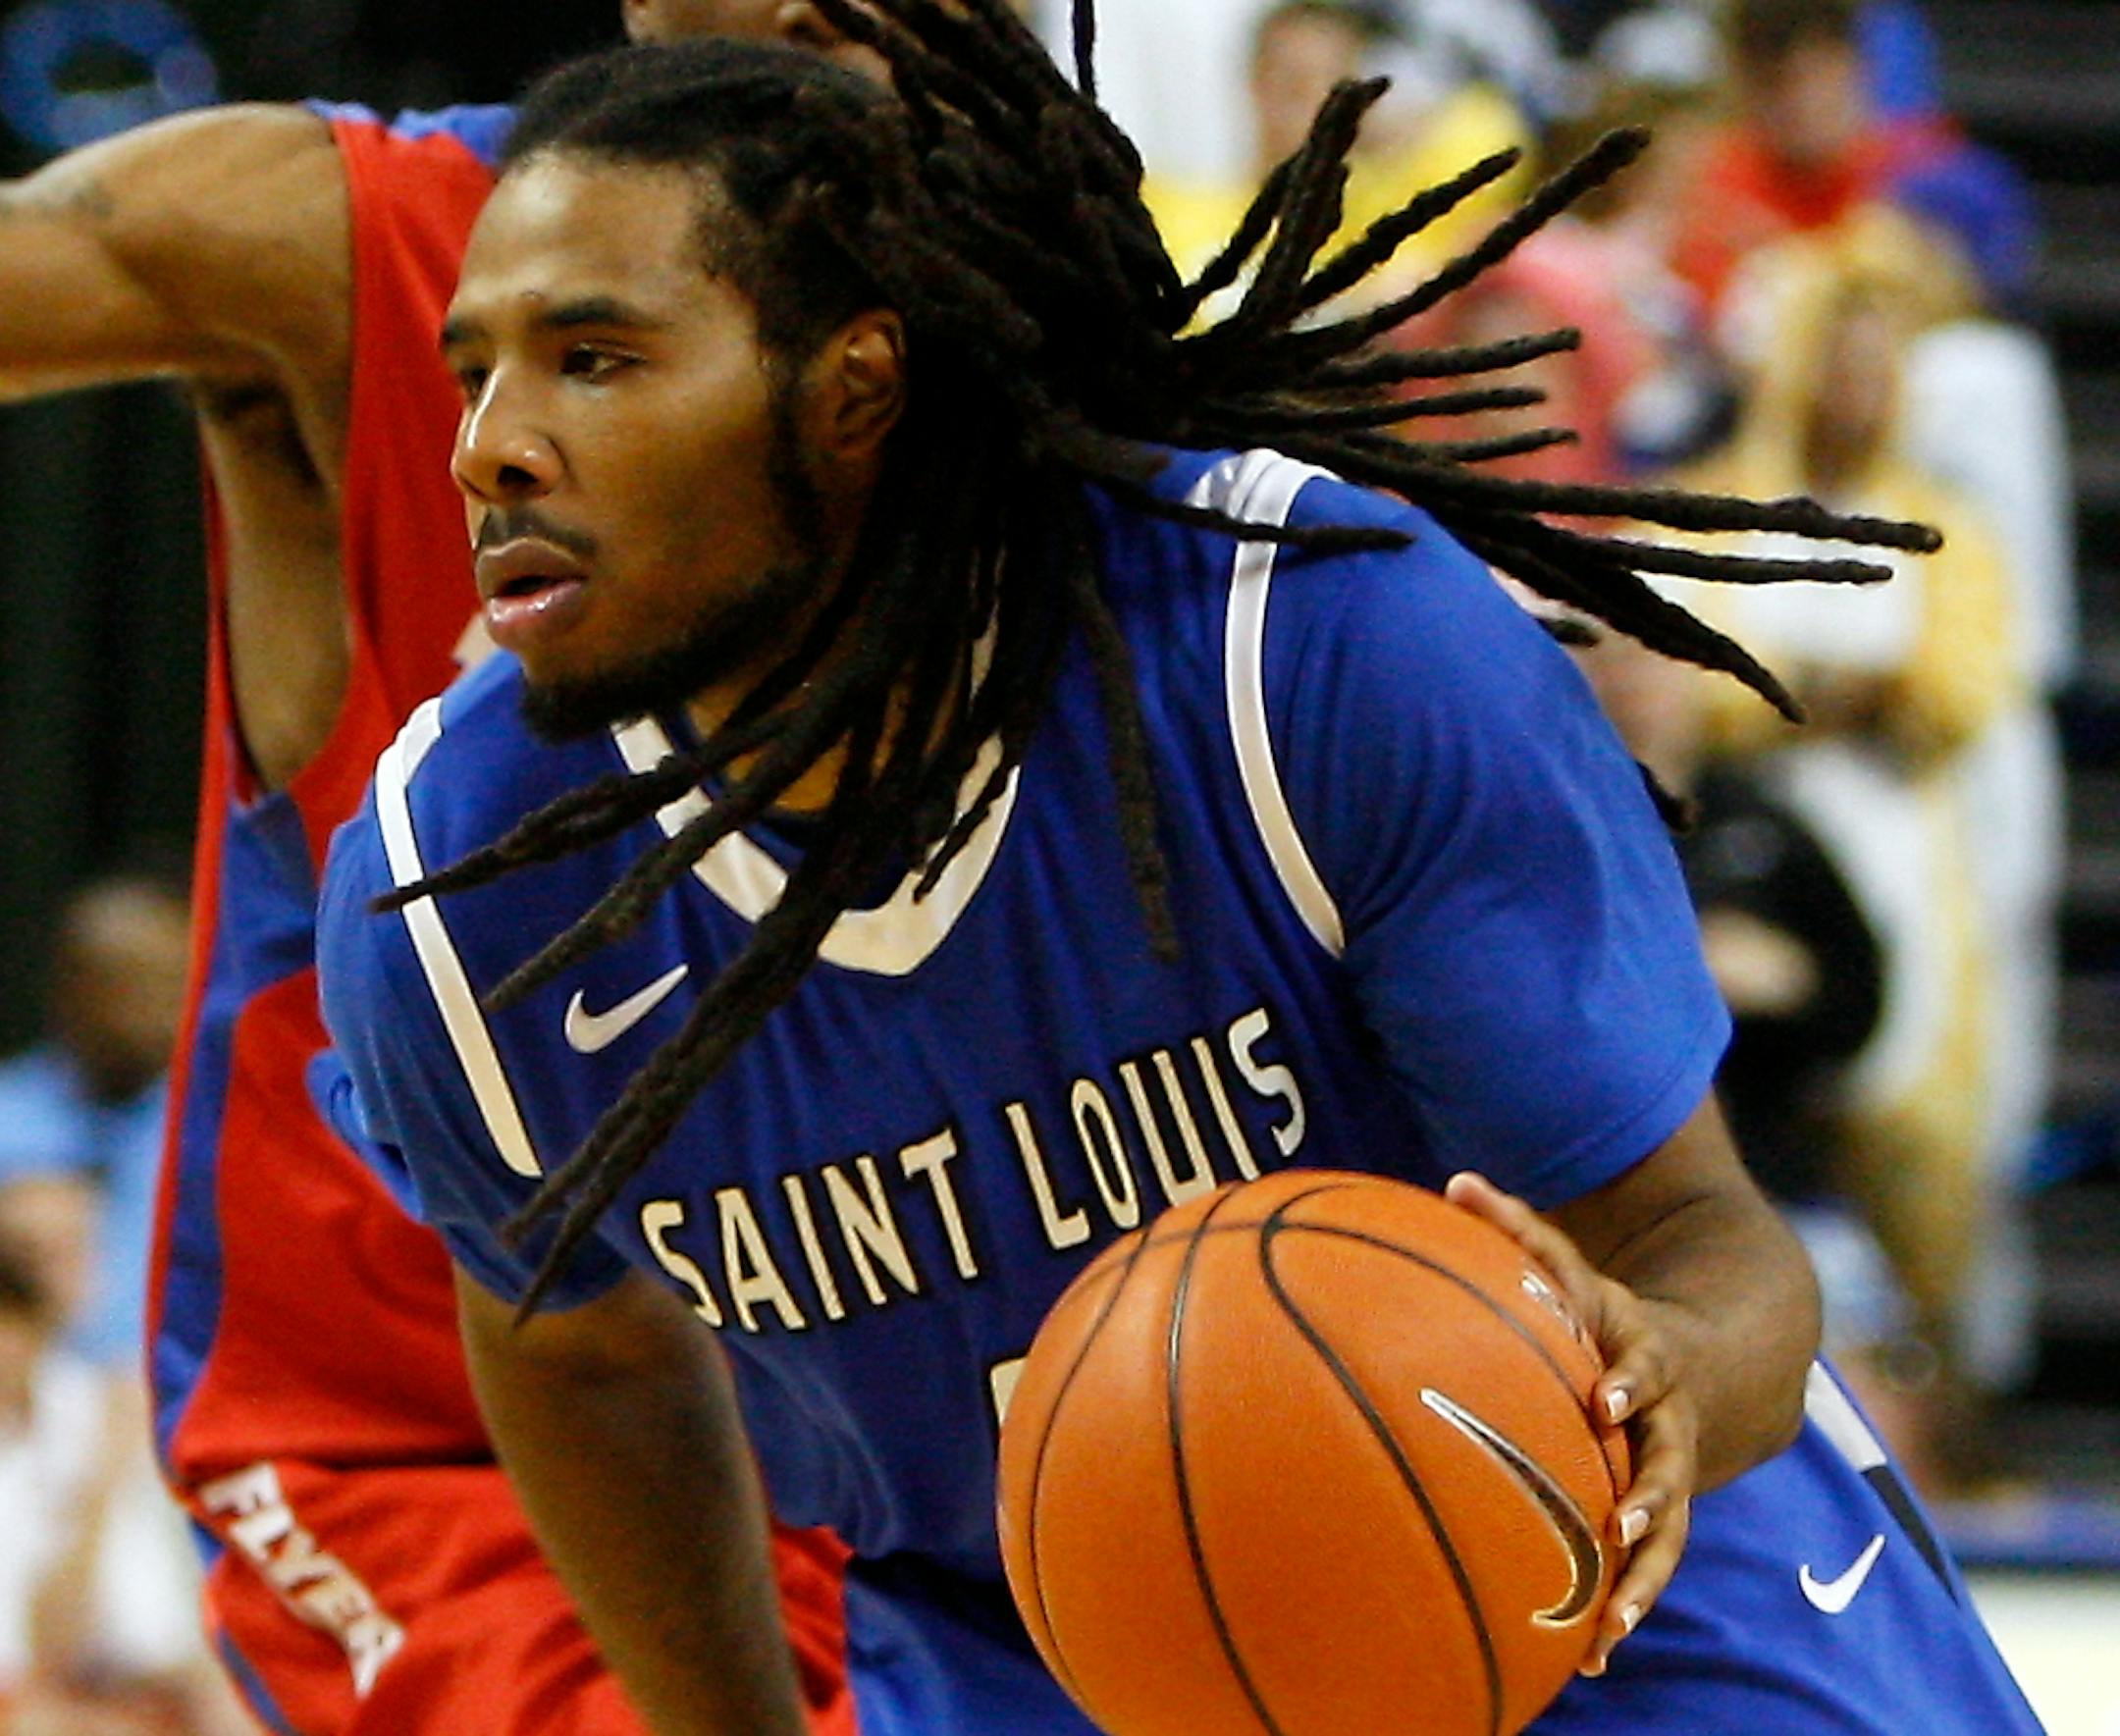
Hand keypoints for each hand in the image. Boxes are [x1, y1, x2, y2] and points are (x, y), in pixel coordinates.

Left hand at [1444, 1171, 1699, 1677]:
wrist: (1710, 1361)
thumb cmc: (1606, 1314)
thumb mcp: (1574, 1270)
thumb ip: (1518, 1228)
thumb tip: (1455, 1179)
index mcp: (1645, 1355)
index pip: (1645, 1364)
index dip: (1630, 1379)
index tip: (1609, 1399)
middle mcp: (1667, 1419)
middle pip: (1669, 1460)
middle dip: (1650, 1494)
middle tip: (1622, 1526)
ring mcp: (1670, 1471)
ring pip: (1669, 1532)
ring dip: (1642, 1577)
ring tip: (1612, 1628)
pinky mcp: (1662, 1516)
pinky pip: (1649, 1569)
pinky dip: (1624, 1608)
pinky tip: (1592, 1660)